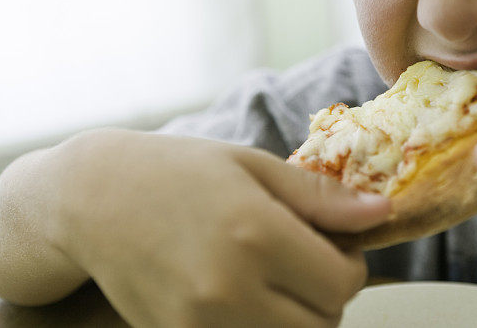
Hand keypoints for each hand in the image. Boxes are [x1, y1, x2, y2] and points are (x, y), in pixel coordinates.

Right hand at [55, 129, 389, 326]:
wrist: (93, 199)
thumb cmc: (178, 171)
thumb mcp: (252, 166)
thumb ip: (320, 197)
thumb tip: (383, 213)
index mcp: (255, 233)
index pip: (343, 282)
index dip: (350, 264)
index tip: (332, 244)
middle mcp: (229, 288)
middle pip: (323, 325)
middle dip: (328, 297)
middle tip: (304, 263)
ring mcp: (200, 325)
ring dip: (299, 320)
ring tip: (275, 279)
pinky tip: (247, 295)